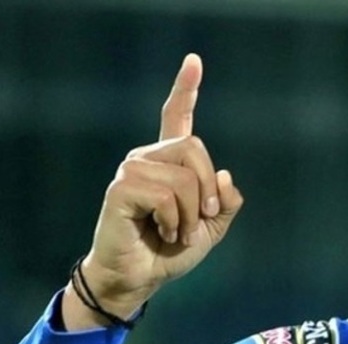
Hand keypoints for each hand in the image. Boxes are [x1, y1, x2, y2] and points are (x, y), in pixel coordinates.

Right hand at [64, 54, 243, 327]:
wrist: (141, 278)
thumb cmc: (170, 251)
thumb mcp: (211, 227)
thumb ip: (226, 202)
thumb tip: (224, 176)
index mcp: (170, 162)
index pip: (176, 117)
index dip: (185, 89)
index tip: (193, 61)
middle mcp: (148, 158)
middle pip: (195, 149)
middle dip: (207, 192)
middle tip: (199, 221)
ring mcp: (132, 170)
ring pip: (184, 179)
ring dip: (190, 216)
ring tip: (176, 232)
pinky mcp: (121, 188)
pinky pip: (167, 196)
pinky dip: (174, 221)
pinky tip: (162, 232)